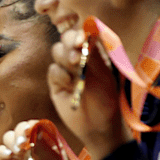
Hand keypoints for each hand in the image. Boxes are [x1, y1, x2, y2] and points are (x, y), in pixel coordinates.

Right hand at [0, 121, 75, 159]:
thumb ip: (54, 151)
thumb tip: (43, 134)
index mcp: (45, 144)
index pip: (35, 126)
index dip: (33, 124)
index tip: (34, 128)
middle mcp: (30, 148)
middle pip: (19, 129)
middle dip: (21, 130)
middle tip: (25, 140)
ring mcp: (18, 158)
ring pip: (8, 138)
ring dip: (12, 139)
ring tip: (18, 149)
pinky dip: (2, 151)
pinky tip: (9, 155)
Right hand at [48, 29, 130, 159]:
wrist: (98, 126)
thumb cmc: (107, 100)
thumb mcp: (104, 76)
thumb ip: (94, 55)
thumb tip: (84, 35)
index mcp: (93, 53)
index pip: (83, 34)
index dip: (80, 33)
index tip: (81, 39)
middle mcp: (78, 58)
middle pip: (66, 39)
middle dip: (69, 43)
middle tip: (77, 55)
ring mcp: (66, 70)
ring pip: (57, 51)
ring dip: (65, 57)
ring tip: (75, 70)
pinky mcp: (56, 83)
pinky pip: (52, 70)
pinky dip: (59, 74)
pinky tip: (69, 84)